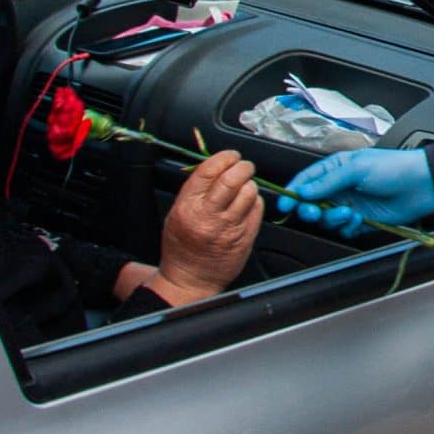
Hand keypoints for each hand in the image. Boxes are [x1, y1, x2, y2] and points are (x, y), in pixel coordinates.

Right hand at [151, 149, 262, 299]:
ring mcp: (229, 228)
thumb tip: (216, 167)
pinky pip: (257, 210)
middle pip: (232, 180)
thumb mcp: (176, 213)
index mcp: (188, 207)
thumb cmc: (182, 246)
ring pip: (249, 193)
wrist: (190, 279)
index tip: (230, 155)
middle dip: (242, 166)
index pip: (208, 171)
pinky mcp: (245, 238)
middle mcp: (209, 216)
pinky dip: (255, 201)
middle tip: (244, 165)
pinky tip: (248, 203)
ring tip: (245, 185)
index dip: (223, 158)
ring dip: (250, 183)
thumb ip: (195, 191)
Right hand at [277, 148, 433, 238]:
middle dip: (311, 210)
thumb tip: (303, 192)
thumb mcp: (356, 168)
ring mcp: (351, 204)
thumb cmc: (393, 168)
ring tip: (348, 213)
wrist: (422, 185)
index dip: (294, 192)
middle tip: (315, 212)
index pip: (307, 180)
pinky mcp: (362, 220)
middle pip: (313, 203)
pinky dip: (348, 227)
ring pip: (327, 219)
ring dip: (334, 219)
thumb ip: (328, 182)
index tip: (286, 204)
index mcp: (336, 168)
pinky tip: (359, 220)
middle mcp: (341, 187)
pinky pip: (344, 229)